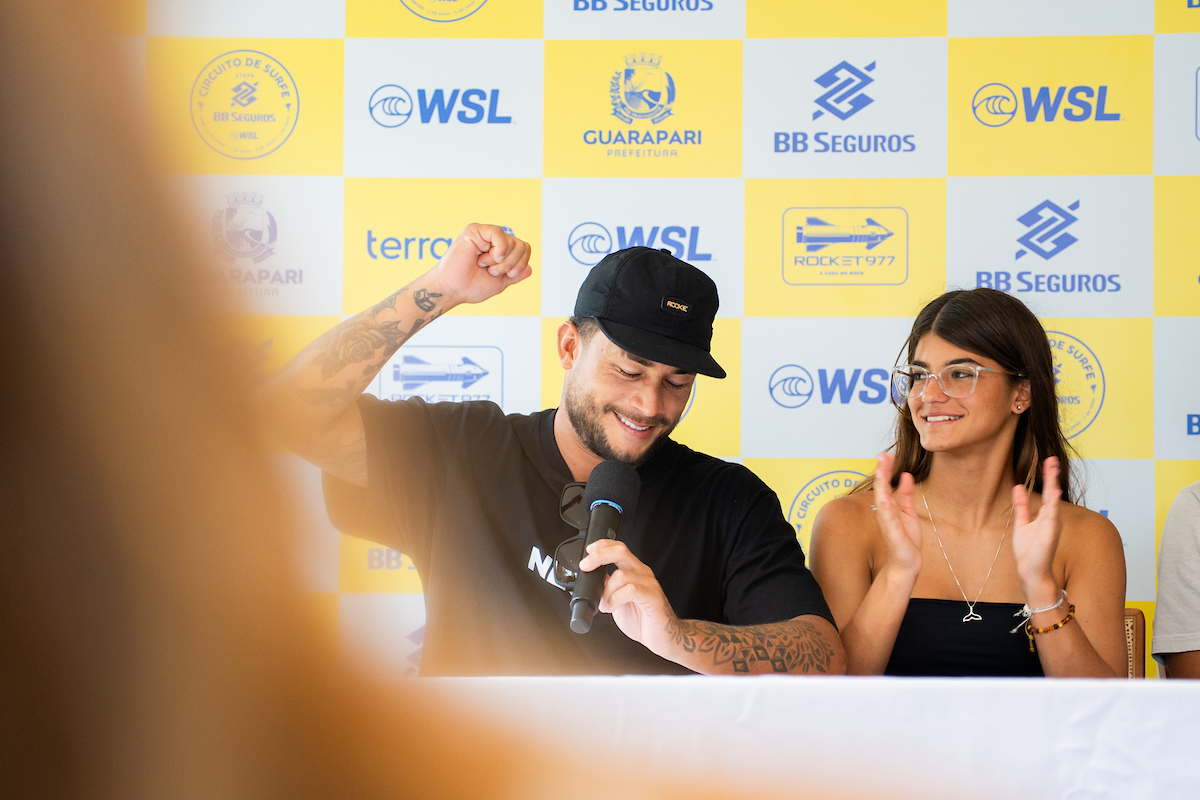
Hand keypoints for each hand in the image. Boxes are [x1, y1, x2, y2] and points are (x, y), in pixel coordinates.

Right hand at [426, 223, 531, 305]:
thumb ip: (515, 274)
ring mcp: (484, 234)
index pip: (524, 249)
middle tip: (493, 272)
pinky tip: (484, 259)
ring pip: (512, 241)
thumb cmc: (471, 287)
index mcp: (499, 250)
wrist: (453, 289)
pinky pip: (498, 233)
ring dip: (502, 261)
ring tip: (484, 266)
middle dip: (512, 264)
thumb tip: (530, 268)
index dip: (521, 264)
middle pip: (522, 245)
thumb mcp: (500, 282)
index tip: (508, 275)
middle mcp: (493, 240)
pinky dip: (498, 249)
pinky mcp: (474, 230)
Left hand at [578, 539, 676, 654]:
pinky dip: (615, 599)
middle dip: (599, 556)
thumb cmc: (643, 621)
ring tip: (606, 605)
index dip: (603, 546)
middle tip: (585, 566)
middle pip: (620, 552)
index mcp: (635, 572)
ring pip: (620, 575)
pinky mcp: (653, 597)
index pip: (619, 548)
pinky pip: (630, 590)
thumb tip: (593, 579)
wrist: (664, 638)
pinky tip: (613, 607)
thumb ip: (608, 588)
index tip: (589, 550)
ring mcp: (649, 584)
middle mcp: (642, 574)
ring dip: (606, 592)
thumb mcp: (618, 601)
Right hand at [872, 452, 922, 579]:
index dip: (885, 468)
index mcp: (889, 506)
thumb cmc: (906, 540)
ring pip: (882, 496)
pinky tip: (884, 493)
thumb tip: (906, 475)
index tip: (887, 454)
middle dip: (882, 469)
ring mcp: (886, 520)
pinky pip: (886, 514)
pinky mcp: (891, 530)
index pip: (885, 483)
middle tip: (883, 454)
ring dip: (881, 481)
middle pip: (881, 486)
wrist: (906, 564)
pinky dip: (885, 502)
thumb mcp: (908, 512)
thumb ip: (907, 494)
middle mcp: (884, 511)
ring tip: (881, 466)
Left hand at [1012, 456, 1062, 604]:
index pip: (1047, 492)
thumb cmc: (1029, 551)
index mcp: (1045, 515)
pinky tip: (1054, 492)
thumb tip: (1018, 487)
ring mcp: (1052, 525)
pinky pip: (1052, 516)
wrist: (1031, 571)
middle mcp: (1051, 518)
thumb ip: (1021, 506)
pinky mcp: (1050, 533)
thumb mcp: (1021, 523)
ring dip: (1053, 483)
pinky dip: (1053, 504)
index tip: (1048, 461)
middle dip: (1052, 475)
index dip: (1048, 476)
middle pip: (1052, 492)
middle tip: (1052, 459)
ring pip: (1053, 500)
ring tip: (1053, 467)